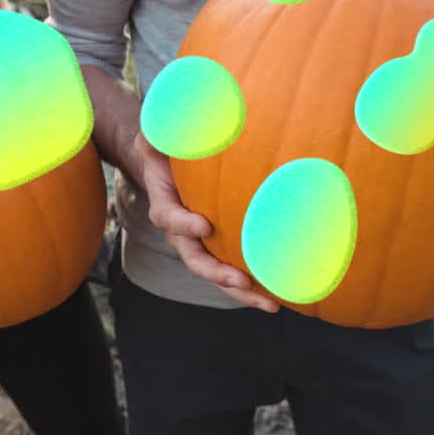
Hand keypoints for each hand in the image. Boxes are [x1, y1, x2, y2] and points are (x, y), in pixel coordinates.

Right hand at [133, 131, 279, 311]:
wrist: (175, 170)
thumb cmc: (171, 153)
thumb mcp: (160, 141)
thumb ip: (157, 138)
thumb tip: (153, 132)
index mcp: (165, 206)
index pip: (169, 219)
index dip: (184, 225)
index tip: (204, 225)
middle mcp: (181, 234)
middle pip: (195, 259)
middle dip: (217, 273)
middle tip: (240, 280)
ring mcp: (201, 245)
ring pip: (217, 274)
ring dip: (241, 291)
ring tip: (268, 302)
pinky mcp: (220, 249)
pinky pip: (234, 270)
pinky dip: (255, 285)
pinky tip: (279, 295)